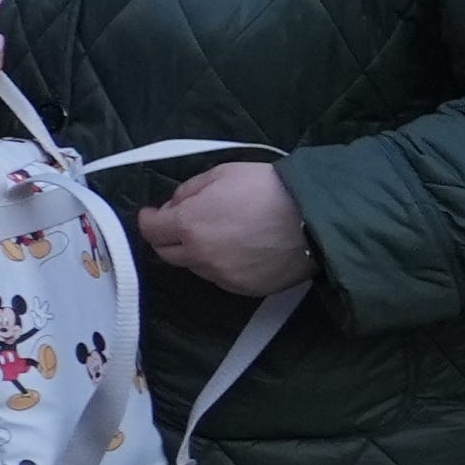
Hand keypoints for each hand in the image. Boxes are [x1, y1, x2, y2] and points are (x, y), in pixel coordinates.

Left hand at [134, 159, 321, 299]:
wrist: (314, 218)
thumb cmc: (267, 188)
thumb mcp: (220, 175)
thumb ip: (188, 192)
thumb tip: (173, 206)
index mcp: (188, 226)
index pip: (151, 230)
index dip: (149, 220)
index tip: (153, 214)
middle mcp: (200, 256)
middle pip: (167, 253)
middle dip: (168, 237)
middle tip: (182, 223)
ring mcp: (224, 276)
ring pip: (195, 267)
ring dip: (195, 252)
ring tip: (218, 234)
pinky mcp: (246, 289)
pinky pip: (222, 278)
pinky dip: (221, 265)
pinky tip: (238, 250)